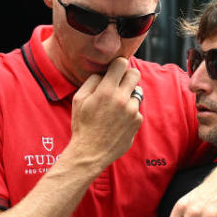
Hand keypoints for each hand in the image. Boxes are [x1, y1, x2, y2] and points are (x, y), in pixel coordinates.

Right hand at [68, 58, 142, 172]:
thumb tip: (104, 73)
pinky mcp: (137, 122)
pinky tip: (118, 120)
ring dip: (129, 95)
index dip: (118, 64)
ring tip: (117, 105)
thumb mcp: (79, 100)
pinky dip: (130, 111)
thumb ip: (92, 81)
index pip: (122, 64)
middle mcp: (122, 99)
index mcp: (106, 91)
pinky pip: (137, 109)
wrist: (90, 152)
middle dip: (127, 75)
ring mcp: (132, 111)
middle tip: (119, 83)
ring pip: (137, 92)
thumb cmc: (82, 125)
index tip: (114, 70)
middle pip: (135, 74)